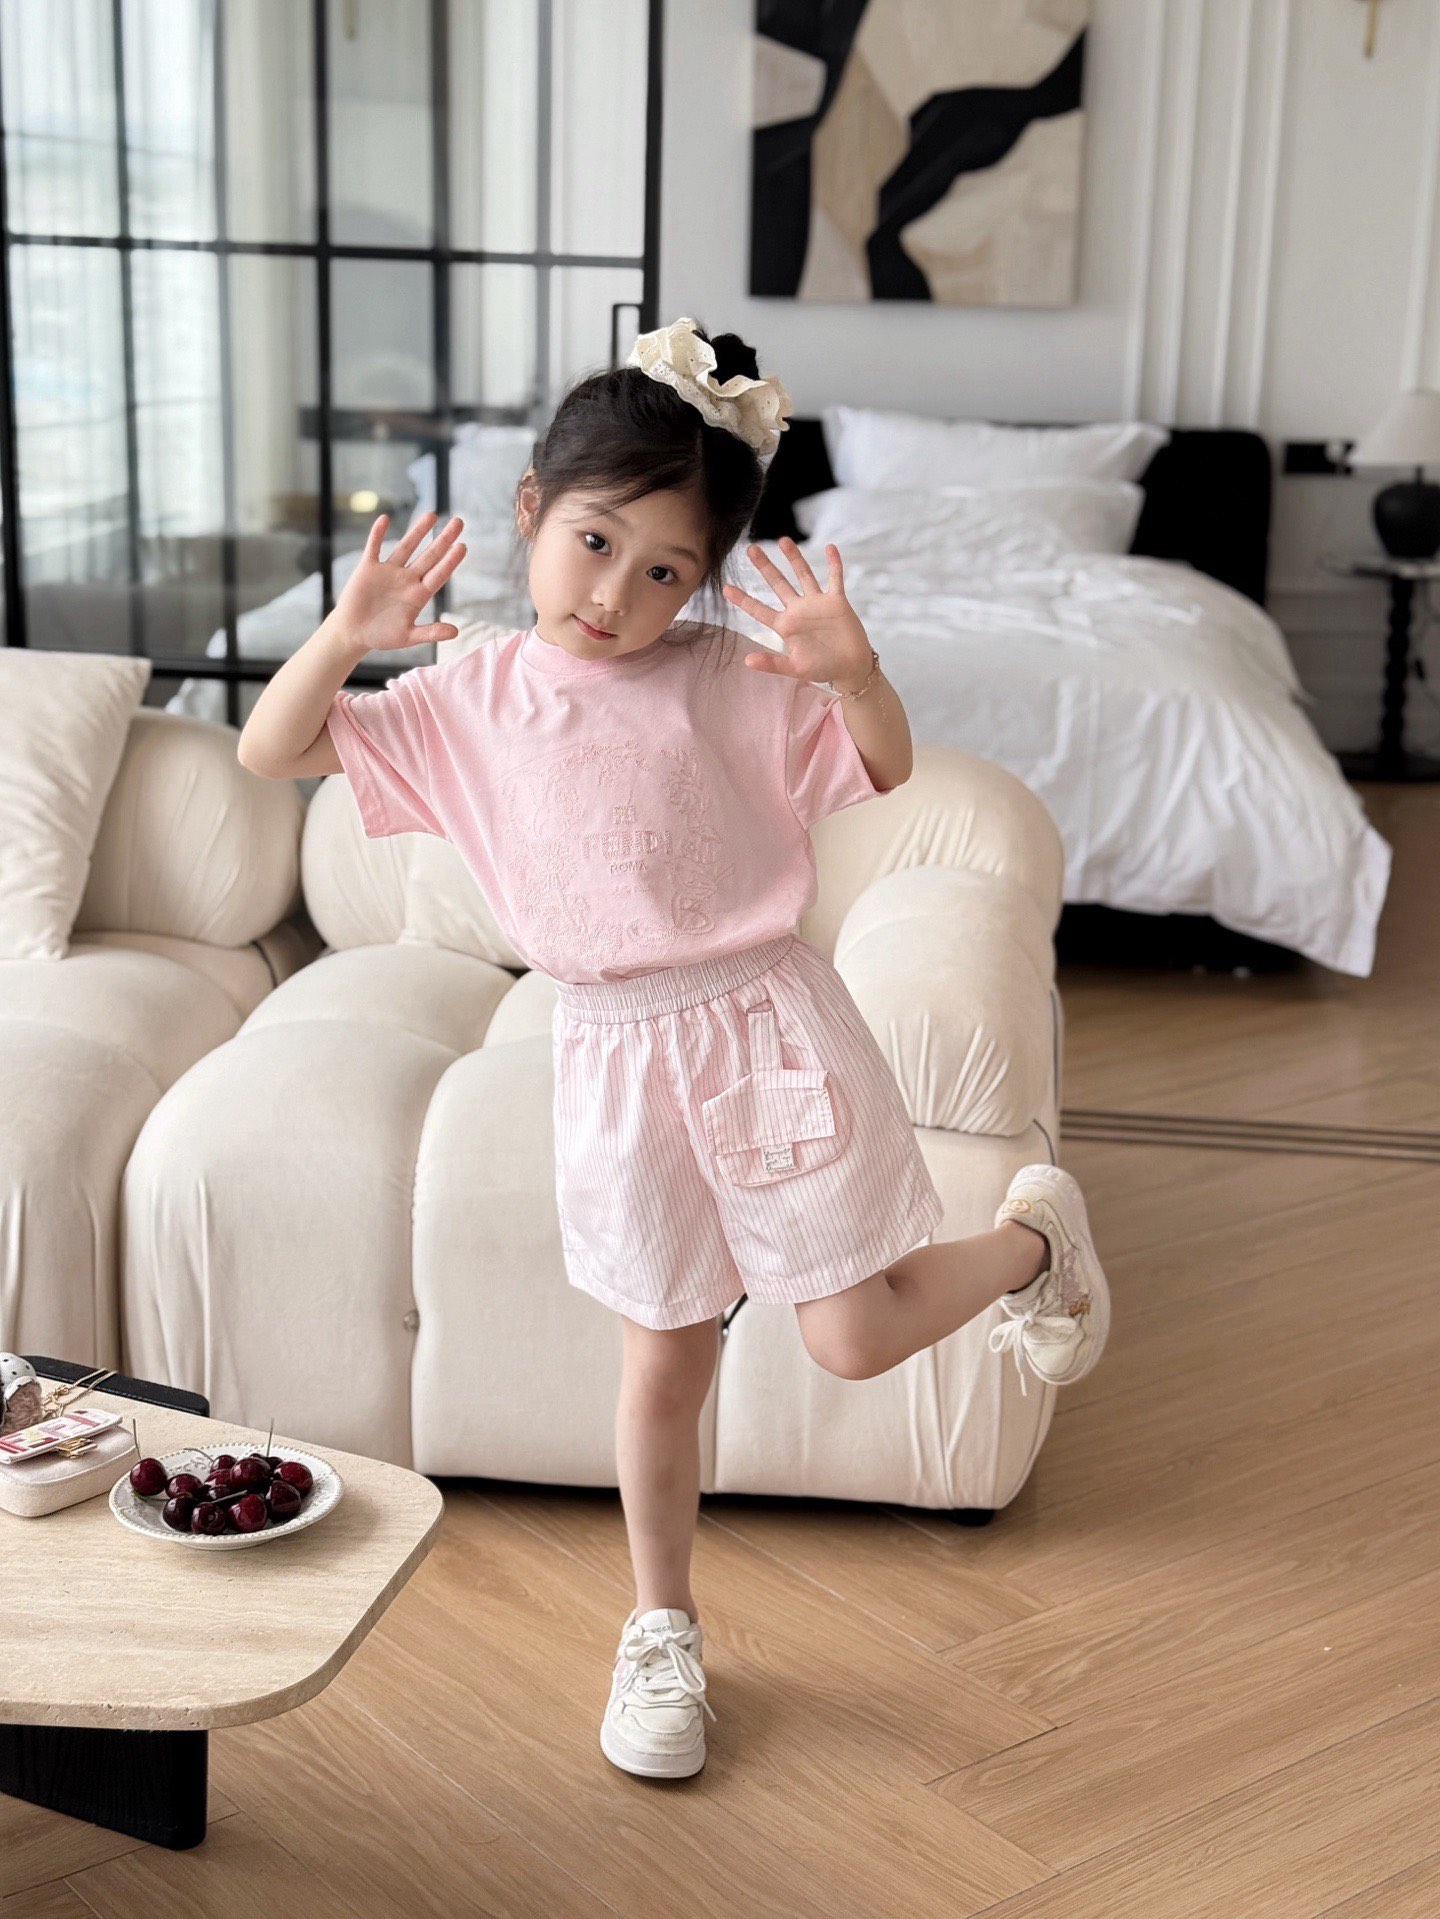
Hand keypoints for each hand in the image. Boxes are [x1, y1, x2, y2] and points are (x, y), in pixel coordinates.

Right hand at [331, 511, 467, 655]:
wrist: (353, 633)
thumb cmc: (381, 636)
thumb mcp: (408, 637)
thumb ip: (431, 632)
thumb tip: (456, 632)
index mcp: (418, 594)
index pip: (439, 574)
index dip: (451, 561)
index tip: (463, 546)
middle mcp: (407, 579)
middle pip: (429, 556)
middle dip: (444, 539)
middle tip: (459, 522)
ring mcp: (388, 572)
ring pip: (406, 547)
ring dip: (418, 531)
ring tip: (432, 515)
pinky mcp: (368, 568)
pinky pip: (374, 547)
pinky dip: (377, 534)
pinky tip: (385, 519)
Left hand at [721, 537, 872, 688]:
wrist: (850, 667)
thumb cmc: (822, 668)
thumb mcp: (795, 668)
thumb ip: (772, 663)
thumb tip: (747, 660)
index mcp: (786, 626)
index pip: (760, 610)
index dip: (743, 600)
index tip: (725, 588)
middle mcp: (798, 610)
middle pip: (778, 584)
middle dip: (765, 567)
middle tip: (750, 550)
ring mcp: (817, 603)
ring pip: (804, 575)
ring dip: (794, 558)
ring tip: (784, 540)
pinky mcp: (837, 601)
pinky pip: (835, 579)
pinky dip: (834, 564)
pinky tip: (830, 548)